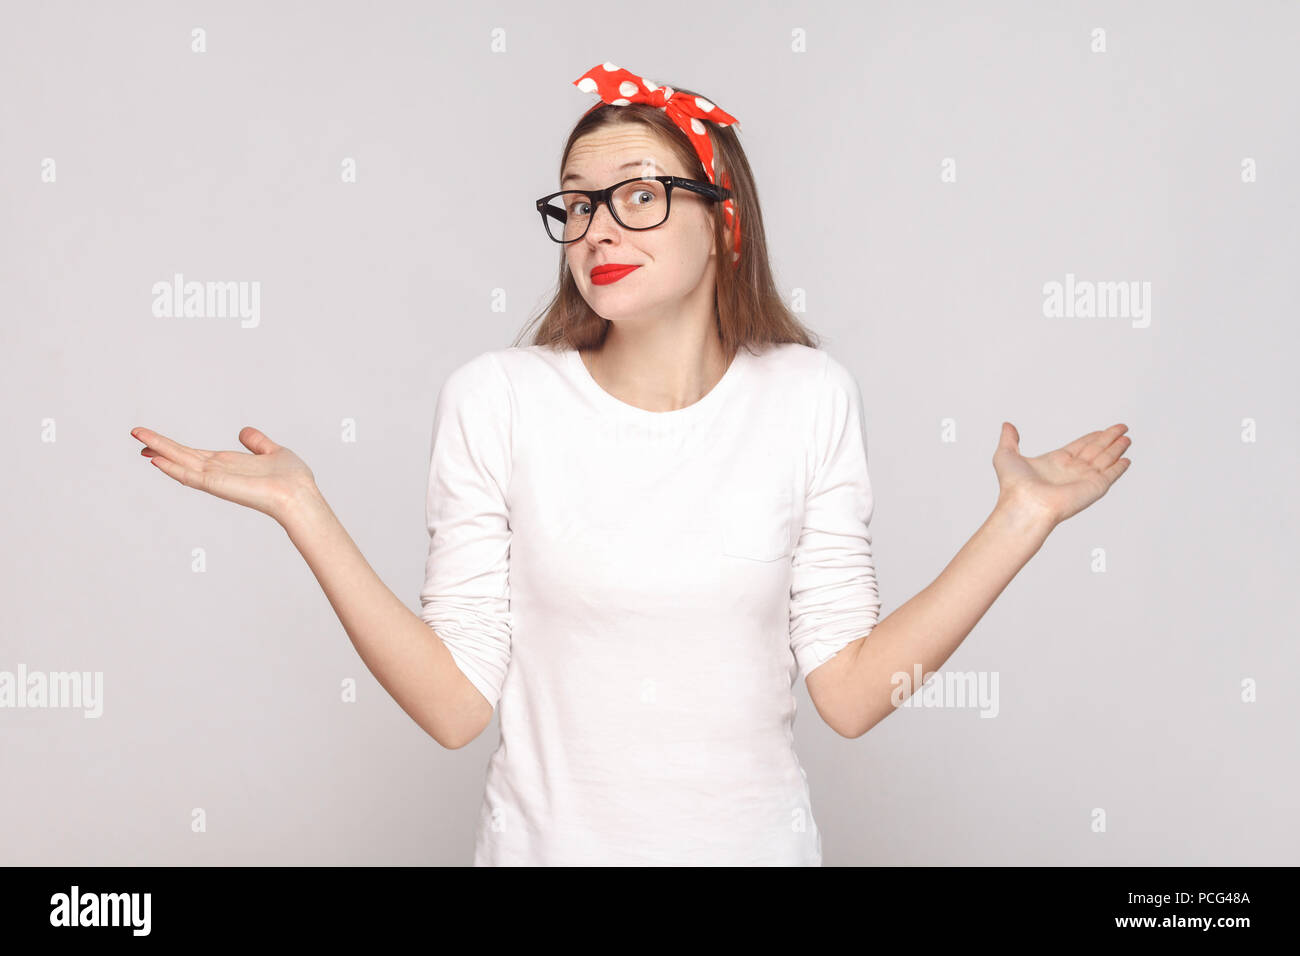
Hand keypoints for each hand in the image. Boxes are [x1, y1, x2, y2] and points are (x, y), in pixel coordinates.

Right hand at [130, 425, 318, 524]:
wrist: (300, 495)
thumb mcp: (273, 451)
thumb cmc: (292, 479)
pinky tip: (157, 460)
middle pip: (182, 456)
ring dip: (160, 451)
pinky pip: (191, 477)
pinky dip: (173, 468)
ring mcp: (216, 479)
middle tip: (135, 434)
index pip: (193, 454)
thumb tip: (244, 432)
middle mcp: (218, 472)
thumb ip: (257, 442)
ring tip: (138, 439)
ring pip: (181, 462)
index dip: (173, 446)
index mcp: (228, 464)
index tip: (152, 440)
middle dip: (159, 445)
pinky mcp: (219, 486)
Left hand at [992, 422, 1132, 527]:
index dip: (1092, 437)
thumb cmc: (1014, 486)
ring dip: (1117, 448)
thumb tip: (1007, 426)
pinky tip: (1126, 460)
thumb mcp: (1006, 455)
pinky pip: (1111, 475)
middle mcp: (1071, 470)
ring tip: (1127, 438)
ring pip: (1105, 459)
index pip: (1079, 446)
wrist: (1026, 504)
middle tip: (1122, 428)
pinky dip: (1120, 468)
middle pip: (1096, 450)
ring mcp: (1084, 479)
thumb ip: (1009, 439)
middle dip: (1109, 438)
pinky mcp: (1095, 487)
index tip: (1102, 430)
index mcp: (1055, 462)